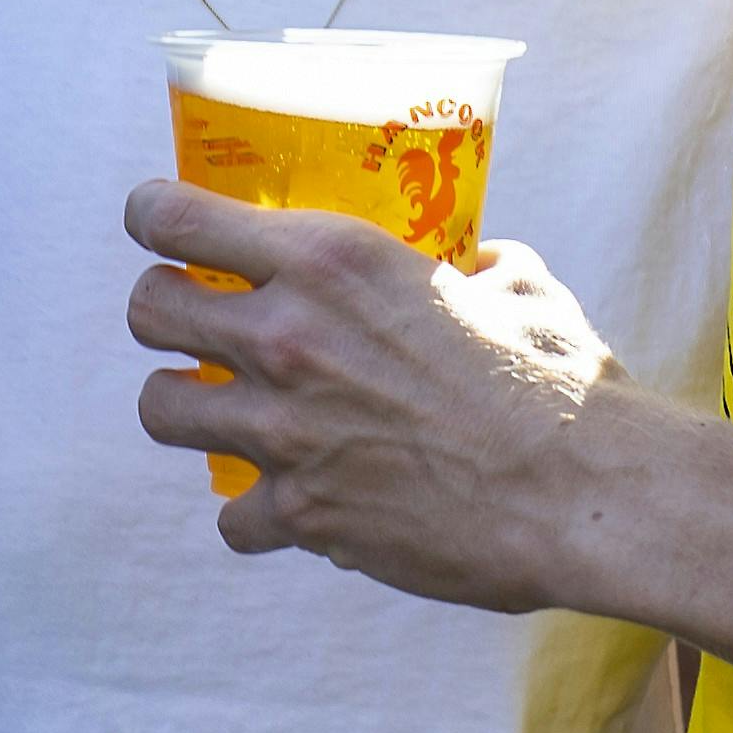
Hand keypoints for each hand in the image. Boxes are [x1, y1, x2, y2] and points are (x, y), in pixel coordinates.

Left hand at [124, 183, 634, 610]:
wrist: (584, 491)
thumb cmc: (560, 379)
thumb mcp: (514, 284)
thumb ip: (471, 267)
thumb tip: (474, 265)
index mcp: (330, 259)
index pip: (175, 217)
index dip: (152, 217)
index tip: (156, 225)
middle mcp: (288, 335)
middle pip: (149, 310)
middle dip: (163, 313)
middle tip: (194, 326)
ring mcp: (284, 430)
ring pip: (161, 409)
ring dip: (188, 408)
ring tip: (223, 414)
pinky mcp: (301, 512)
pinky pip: (231, 516)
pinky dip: (258, 515)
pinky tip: (294, 505)